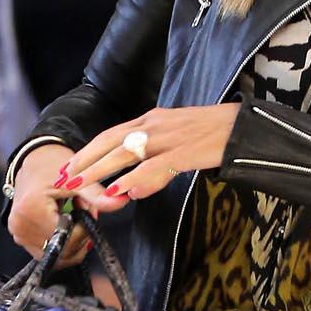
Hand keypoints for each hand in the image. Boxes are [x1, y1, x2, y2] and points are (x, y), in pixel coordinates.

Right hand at [7, 141, 91, 262]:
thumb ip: (98, 194)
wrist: (31, 162)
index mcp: (31, 210)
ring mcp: (18, 235)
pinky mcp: (20, 238)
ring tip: (70, 213)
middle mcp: (20, 226)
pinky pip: (49, 251)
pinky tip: (62, 221)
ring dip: (72, 239)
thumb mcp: (75, 178)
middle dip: (80, 234)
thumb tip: (122, 201)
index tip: (85, 205)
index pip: (69, 238)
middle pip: (63, 250)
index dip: (85, 226)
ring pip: (58, 255)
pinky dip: (62, 240)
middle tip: (80, 209)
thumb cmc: (51, 166)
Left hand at [53, 107, 240, 214]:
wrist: (246, 126)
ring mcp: (170, 137)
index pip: (112, 134)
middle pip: (112, 141)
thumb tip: (133, 184)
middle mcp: (156, 124)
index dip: (88, 150)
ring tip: (82, 186)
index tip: (69, 165)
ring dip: (101, 170)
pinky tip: (121, 191)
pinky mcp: (186, 150)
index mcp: (152, 120)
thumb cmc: (215, 134)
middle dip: (85, 160)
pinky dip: (136, 178)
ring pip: (127, 152)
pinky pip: (155, 166)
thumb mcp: (178, 140)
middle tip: (64, 178)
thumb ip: (155, 159)